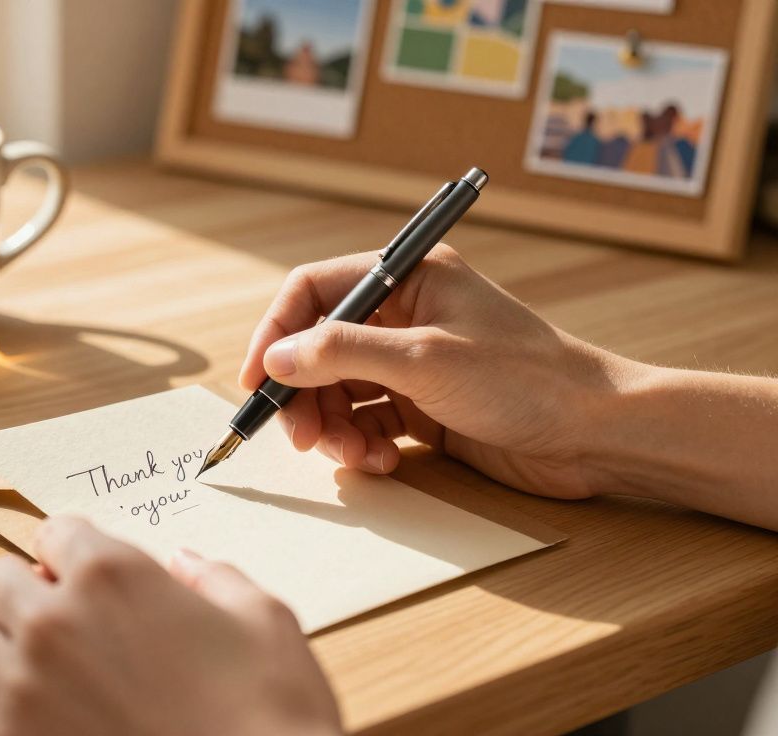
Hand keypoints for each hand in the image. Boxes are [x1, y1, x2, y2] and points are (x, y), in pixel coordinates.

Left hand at [0, 517, 342, 735]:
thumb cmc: (268, 717)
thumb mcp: (268, 625)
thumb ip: (218, 580)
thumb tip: (187, 563)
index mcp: (114, 575)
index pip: (57, 532)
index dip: (73, 553)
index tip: (83, 577)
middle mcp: (53, 622)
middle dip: (25, 595)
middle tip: (60, 627)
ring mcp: (19, 687)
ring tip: (27, 671)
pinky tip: (7, 716)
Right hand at [240, 244, 633, 498]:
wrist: (596, 434)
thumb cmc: (526, 380)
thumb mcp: (424, 359)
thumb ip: (341, 353)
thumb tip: (275, 358)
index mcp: (408, 278)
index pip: (314, 291)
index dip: (276, 333)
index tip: (256, 381)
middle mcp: (405, 316)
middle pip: (319, 349)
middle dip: (304, 396)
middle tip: (302, 438)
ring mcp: (413, 364)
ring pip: (339, 392)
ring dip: (334, 428)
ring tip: (353, 457)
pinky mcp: (425, 408)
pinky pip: (368, 423)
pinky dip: (363, 446)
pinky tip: (382, 463)